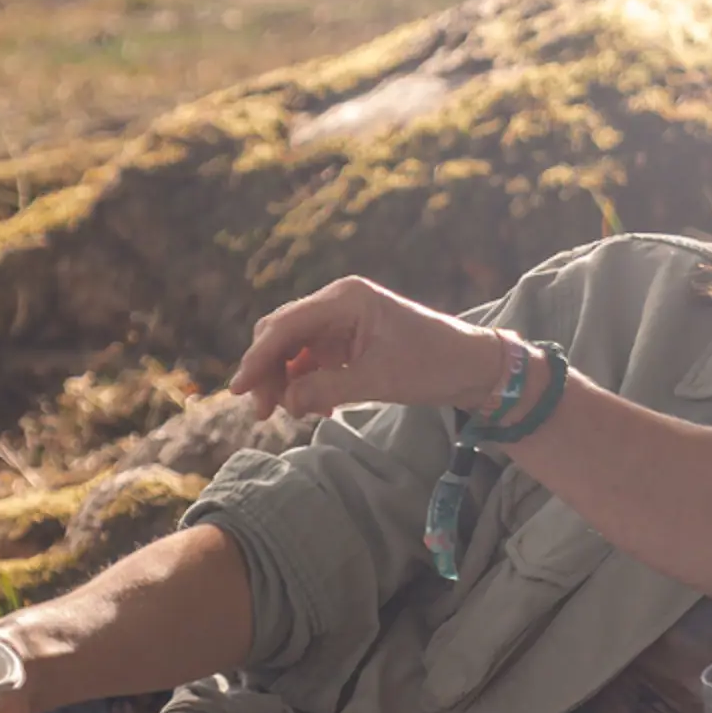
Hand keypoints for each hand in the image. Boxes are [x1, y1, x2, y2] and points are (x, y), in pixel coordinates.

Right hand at [222, 277, 511, 423]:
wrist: (472, 367)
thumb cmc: (432, 364)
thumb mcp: (376, 380)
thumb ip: (325, 388)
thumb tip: (285, 401)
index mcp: (345, 299)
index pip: (285, 326)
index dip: (257, 359)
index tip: (238, 390)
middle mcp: (339, 303)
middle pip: (282, 334)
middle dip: (268, 372)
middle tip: (264, 413)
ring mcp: (343, 321)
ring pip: (294, 350)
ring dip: (286, 381)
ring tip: (292, 413)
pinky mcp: (350, 340)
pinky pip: (314, 360)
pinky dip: (308, 383)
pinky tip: (317, 407)